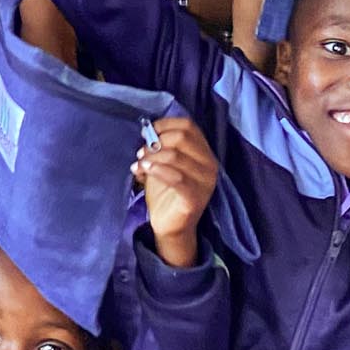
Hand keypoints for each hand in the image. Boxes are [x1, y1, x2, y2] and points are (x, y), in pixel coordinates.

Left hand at [131, 116, 216, 267]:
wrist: (170, 225)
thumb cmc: (165, 191)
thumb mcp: (162, 163)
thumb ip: (159, 147)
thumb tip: (146, 133)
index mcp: (203, 152)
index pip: (188, 126)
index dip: (164, 125)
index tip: (147, 133)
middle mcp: (209, 164)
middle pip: (181, 137)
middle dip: (156, 142)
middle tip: (141, 152)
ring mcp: (205, 182)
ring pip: (175, 156)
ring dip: (151, 157)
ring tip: (140, 164)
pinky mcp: (195, 197)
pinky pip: (175, 177)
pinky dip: (156, 170)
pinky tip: (144, 171)